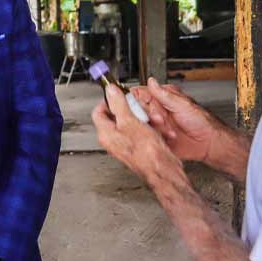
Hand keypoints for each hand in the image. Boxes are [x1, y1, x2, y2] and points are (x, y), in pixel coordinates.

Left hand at [93, 84, 193, 209]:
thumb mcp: (130, 121)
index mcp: (106, 134)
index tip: (118, 94)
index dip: (108, 101)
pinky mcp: (140, 146)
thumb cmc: (146, 152)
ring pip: (135, 121)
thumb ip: (118, 104)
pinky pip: (144, 130)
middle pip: (119, 115)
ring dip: (147, 118)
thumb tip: (110, 91)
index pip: (99, 112)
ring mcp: (127, 143)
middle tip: (141, 109)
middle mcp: (114, 139)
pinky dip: (153, 127)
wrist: (163, 169)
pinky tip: (160, 130)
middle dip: (134, 109)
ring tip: (155, 121)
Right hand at [131, 78, 225, 165]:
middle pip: (140, 111)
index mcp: (162, 99)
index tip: (138, 105)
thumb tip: (152, 81)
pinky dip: (158, 137)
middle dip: (148, 116)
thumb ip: (164, 95)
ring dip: (156, 128)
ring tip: (169, 130)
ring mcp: (158, 125)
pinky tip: (170, 136)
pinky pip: (150, 137)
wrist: (209, 142)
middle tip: (159, 119)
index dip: (136, 100)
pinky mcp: (159, 137)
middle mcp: (158, 111)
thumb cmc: (202, 121)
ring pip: (144, 125)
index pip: (141, 95)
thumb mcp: (183, 104)